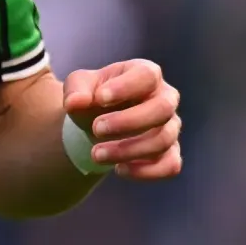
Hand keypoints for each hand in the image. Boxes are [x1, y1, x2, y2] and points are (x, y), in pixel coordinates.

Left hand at [61, 59, 182, 180]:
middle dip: (128, 122)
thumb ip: (76, 90)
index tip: (99, 98)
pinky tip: (119, 169)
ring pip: (163, 140)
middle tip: (96, 129)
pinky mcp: (170, 152)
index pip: (147, 75)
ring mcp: (170, 126)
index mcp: (146, 74)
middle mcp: (165, 98)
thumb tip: (74, 103)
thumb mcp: (79, 86)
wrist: (98, 122)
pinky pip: (170, 165)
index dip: (126, 87)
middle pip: (162, 108)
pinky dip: (145, 171)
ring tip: (96, 154)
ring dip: (128, 150)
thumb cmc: (93, 97)